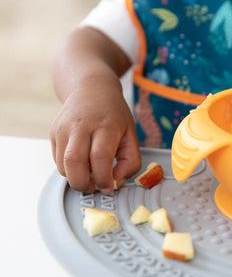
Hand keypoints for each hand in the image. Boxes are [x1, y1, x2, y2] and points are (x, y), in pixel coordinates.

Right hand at [50, 78, 140, 193]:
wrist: (91, 90)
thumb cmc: (114, 114)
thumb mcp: (131, 135)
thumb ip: (130, 162)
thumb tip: (117, 182)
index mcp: (105, 126)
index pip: (100, 157)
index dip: (103, 178)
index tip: (108, 187)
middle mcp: (81, 126)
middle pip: (74, 163)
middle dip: (83, 184)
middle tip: (94, 187)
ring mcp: (64, 129)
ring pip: (62, 165)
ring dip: (75, 178)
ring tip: (89, 175)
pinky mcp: (54, 133)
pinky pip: (58, 160)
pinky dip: (69, 169)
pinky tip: (81, 163)